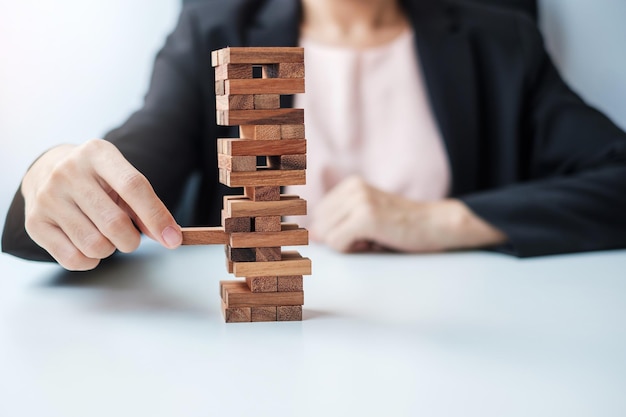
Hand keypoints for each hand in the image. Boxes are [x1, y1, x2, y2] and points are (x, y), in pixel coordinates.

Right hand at [21, 139, 181, 269]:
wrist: (47, 170)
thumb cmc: (97, 179)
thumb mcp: (122, 178)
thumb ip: (146, 205)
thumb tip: (169, 235)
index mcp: (98, 153)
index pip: (134, 186)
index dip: (157, 216)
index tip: (173, 238)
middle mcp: (68, 172)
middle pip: (114, 222)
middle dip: (132, 240)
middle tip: (130, 236)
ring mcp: (47, 196)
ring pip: (95, 245)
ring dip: (110, 249)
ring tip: (105, 235)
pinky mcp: (35, 222)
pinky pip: (73, 259)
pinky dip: (91, 260)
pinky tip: (89, 246)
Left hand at [310, 175, 505, 252]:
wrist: (437, 226)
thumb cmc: (402, 228)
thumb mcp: (367, 217)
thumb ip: (339, 222)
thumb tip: (309, 235)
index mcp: (350, 185)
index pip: (318, 218)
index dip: (337, 234)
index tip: (362, 234)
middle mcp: (353, 188)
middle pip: (319, 227)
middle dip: (340, 240)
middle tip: (369, 239)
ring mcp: (360, 200)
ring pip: (326, 235)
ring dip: (347, 246)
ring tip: (374, 239)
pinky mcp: (366, 216)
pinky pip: (338, 243)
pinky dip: (352, 250)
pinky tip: (375, 243)